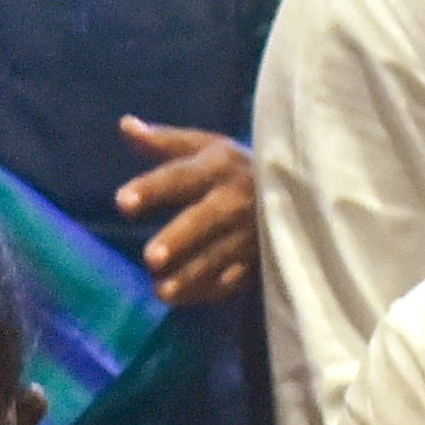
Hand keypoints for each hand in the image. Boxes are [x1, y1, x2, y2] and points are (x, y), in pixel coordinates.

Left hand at [112, 118, 258, 305]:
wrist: (303, 189)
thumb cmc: (238, 168)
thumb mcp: (209, 147)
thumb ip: (165, 142)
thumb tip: (125, 125)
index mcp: (220, 166)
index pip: (182, 176)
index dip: (152, 188)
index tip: (121, 202)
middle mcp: (237, 198)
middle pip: (206, 218)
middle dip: (180, 238)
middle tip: (150, 258)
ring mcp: (252, 232)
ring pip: (220, 255)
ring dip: (192, 274)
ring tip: (161, 291)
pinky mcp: (261, 258)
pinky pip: (236, 278)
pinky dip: (211, 290)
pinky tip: (183, 299)